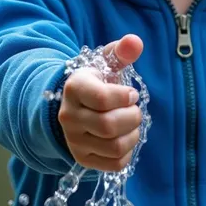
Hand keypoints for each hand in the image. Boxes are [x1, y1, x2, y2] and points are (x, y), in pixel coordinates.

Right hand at [59, 34, 143, 171]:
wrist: (76, 106)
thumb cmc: (98, 82)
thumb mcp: (106, 63)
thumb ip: (121, 51)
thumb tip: (136, 41)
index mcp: (75, 89)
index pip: (103, 99)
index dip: (125, 97)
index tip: (131, 93)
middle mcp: (69, 117)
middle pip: (109, 126)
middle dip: (132, 117)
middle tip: (134, 109)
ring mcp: (74, 141)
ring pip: (114, 147)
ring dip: (133, 135)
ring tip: (132, 124)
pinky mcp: (83, 159)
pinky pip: (114, 164)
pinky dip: (127, 152)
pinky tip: (124, 138)